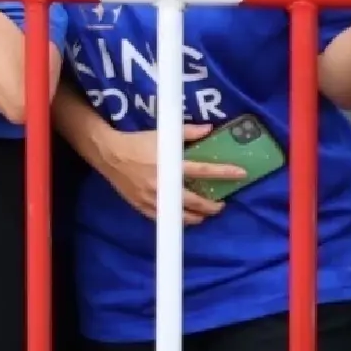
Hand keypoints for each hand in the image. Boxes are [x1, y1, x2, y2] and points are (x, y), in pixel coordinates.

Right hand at [94, 124, 243, 225]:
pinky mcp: (142, 206)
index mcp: (170, 165)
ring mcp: (153, 198)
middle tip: (221, 204)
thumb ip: (188, 132)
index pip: (205, 171)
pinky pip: (164, 219)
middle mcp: (164, 185)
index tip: (241, 174)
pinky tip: (183, 217)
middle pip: (196, 202)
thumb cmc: (137, 143)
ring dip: (198, 217)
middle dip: (213, 206)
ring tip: (204, 214)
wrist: (109, 154)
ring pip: (181, 216)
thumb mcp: (162, 134)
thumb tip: (210, 129)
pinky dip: (177, 220)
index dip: (225, 172)